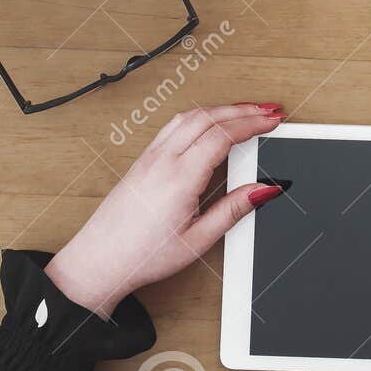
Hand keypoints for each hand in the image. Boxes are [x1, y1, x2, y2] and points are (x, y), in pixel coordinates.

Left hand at [45, 103, 287, 316]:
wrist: (98, 261)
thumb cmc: (142, 255)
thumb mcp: (198, 240)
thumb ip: (234, 210)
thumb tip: (264, 190)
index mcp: (179, 178)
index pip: (223, 135)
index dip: (253, 123)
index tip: (273, 121)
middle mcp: (162, 161)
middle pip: (208, 117)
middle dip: (244, 109)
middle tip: (269, 110)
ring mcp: (149, 157)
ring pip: (189, 116)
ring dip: (221, 109)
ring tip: (246, 112)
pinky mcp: (142, 160)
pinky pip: (174, 124)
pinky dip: (200, 115)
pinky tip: (210, 122)